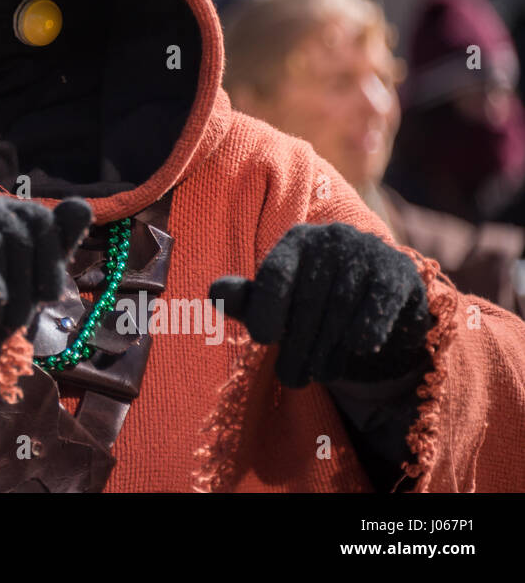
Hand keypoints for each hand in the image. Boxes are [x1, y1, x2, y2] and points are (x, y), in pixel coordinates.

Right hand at [0, 193, 91, 356]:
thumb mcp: (32, 281)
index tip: (50, 297)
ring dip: (4, 293)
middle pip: (19, 232)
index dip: (50, 258)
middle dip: (26, 284)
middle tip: (18, 324)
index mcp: (3, 212)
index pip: (39, 218)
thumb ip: (56, 245)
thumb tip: (82, 204)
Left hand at [210, 222, 431, 387]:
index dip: (266, 308)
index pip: (275, 273)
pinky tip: (361, 347)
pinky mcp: (399, 272)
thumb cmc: (315, 309)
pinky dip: (370, 326)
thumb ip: (245, 301)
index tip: (261, 340)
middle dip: (297, 343)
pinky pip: (381, 300)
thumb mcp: (277, 306)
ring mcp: (368, 250)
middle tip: (290, 378)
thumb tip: (216, 293)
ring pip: (343, 305)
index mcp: (295, 242)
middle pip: (309, 297)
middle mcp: (330, 238)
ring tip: (319, 374)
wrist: (379, 311)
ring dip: (329, 347)